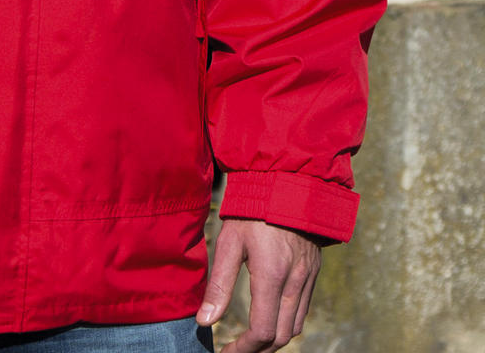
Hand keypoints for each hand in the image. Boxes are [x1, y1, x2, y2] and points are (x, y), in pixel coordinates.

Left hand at [196, 219, 320, 351]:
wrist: (287, 181)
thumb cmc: (252, 209)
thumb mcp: (229, 242)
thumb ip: (218, 284)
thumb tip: (204, 320)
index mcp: (272, 275)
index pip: (262, 331)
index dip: (244, 349)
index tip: (226, 352)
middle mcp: (295, 281)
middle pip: (281, 336)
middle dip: (258, 350)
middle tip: (236, 350)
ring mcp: (307, 277)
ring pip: (295, 326)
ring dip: (274, 339)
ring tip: (250, 340)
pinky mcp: (313, 271)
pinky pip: (303, 309)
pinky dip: (286, 322)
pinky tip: (269, 317)